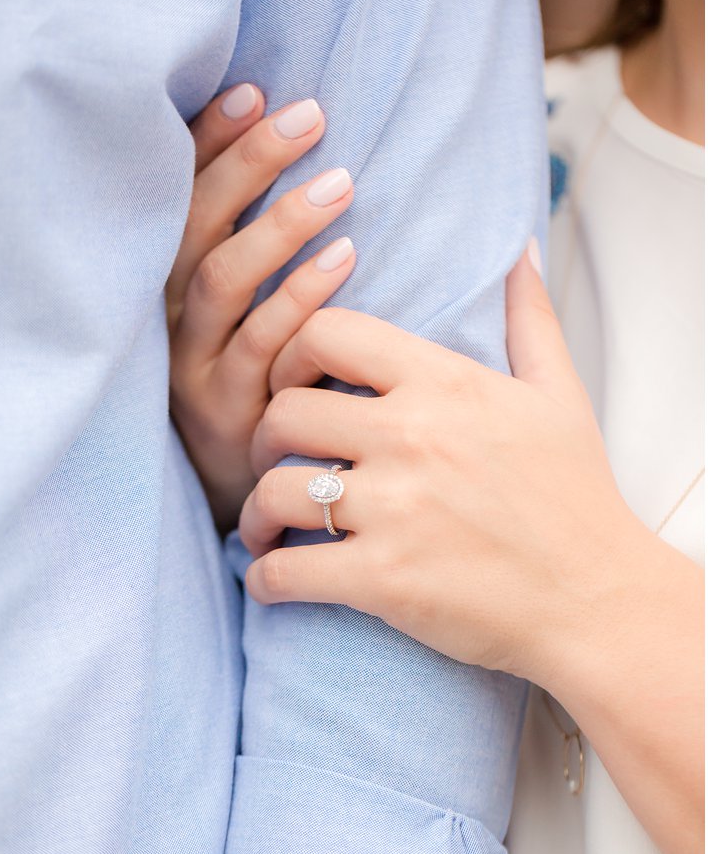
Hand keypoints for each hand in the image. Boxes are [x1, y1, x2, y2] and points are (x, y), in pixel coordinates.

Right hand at [168, 86, 357, 530]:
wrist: (250, 501)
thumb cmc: (265, 387)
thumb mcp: (248, 318)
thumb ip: (262, 249)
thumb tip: (307, 150)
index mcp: (168, 289)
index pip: (178, 200)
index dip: (209, 145)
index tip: (254, 91)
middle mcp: (166, 323)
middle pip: (192, 231)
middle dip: (244, 166)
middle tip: (308, 116)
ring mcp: (191, 370)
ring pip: (220, 282)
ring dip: (277, 225)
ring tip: (339, 181)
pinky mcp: (225, 414)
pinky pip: (261, 347)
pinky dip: (301, 297)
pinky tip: (346, 257)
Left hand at [238, 244, 646, 684]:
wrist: (600, 601)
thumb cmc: (576, 499)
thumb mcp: (558, 397)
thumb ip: (529, 320)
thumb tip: (520, 252)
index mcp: (443, 384)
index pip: (326, 332)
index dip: (289, 358)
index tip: (291, 391)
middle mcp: (412, 436)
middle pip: (282, 413)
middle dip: (260, 442)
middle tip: (271, 465)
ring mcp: (395, 508)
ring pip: (272, 491)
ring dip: (254, 515)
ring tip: (264, 531)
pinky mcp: (383, 578)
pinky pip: (283, 571)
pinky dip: (263, 580)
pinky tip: (271, 581)